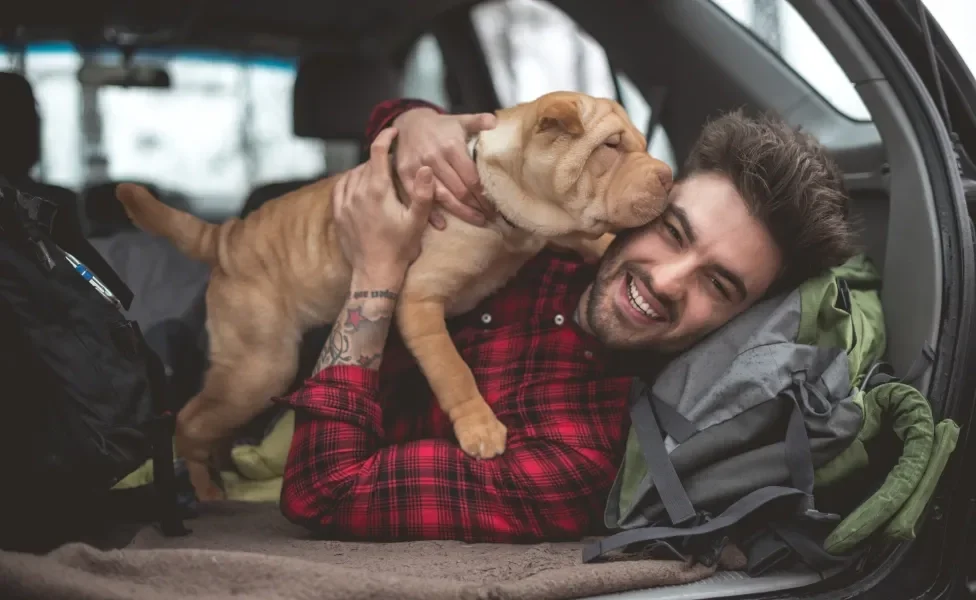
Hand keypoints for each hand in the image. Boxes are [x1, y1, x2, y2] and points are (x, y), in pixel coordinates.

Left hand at [333, 127, 434, 282]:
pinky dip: (351, 180)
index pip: (378, 152)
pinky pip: (341, 187)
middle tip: (395, 163)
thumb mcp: (417, 221)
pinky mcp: (338, 213)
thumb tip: (425, 167)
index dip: (386, 137)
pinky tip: (359, 185)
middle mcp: (357, 191)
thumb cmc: (399, 248)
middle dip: (381, 159)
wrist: (374, 273)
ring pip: (354, 173)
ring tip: (380, 175)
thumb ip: (422, 193)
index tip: (394, 132)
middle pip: (367, 162)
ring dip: (366, 170)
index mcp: (377, 190)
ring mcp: (344, 202)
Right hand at [391, 107, 497, 229]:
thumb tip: (496, 122)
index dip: (484, 194)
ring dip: (461, 212)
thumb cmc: (440, 126)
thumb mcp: (459, 120)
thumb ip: (478, 121)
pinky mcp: (405, 176)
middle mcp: (435, 158)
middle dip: (476, 206)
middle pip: (459, 190)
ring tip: (476, 220)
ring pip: (442, 197)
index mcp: (451, 146)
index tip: (495, 205)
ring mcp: (419, 169)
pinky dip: (431, 213)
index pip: (471, 177)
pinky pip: (419, 197)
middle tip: (489, 217)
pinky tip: (443, 225)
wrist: (408, 122)